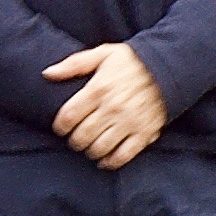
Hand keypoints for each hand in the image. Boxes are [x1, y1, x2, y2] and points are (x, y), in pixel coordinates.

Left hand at [45, 43, 166, 169]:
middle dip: (74, 141)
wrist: (168, 68)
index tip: (61, 128)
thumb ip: (73, 64)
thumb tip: (47, 73)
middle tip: (75, 138)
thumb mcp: (102, 54)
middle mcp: (112, 108)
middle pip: (82, 136)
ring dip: (89, 151)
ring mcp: (129, 122)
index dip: (60, 126)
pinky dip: (110, 162)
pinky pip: (123, 155)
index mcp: (98, 88)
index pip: (69, 117)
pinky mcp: (144, 133)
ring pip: (100, 148)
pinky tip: (104, 159)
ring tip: (89, 147)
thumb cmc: (131, 61)